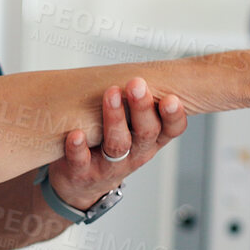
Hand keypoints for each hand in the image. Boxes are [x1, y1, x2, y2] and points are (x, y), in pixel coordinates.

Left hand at [48, 76, 188, 209]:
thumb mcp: (131, 129)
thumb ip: (139, 104)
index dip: (174, 116)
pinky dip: (78, 148)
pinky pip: (81, 161)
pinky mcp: (83, 173)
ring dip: (114, 118)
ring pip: (117, 144)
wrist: (81, 184)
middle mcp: (135, 154)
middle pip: (146, 132)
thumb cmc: (109, 147)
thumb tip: (148, 65)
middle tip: (136, 84)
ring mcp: (109, 166)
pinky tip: (76, 134)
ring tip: (111, 94)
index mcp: (150, 140)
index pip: (172, 129)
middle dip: (142, 108)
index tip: (171, 98)